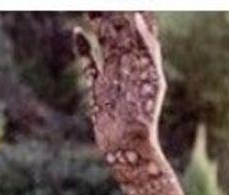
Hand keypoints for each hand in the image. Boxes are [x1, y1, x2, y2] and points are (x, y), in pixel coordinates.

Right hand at [73, 12, 164, 156]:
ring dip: (98, 24)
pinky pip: (89, 64)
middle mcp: (129, 67)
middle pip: (119, 32)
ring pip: (104, 43)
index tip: (132, 2)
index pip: (139, 29)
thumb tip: (137, 15)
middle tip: (105, 2)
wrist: (128, 146)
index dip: (135, 13)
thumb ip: (146, 47)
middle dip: (112, 13)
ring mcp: (113, 77)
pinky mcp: (98, 90)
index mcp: (144, 62)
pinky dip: (82, 49)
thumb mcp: (150, 78)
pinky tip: (77, 33)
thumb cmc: (144, 116)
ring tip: (90, 6)